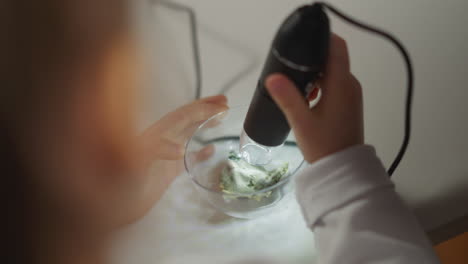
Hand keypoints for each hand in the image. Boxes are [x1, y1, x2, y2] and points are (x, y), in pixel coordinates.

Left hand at [120, 95, 227, 223]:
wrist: (110, 210)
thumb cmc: (119, 186)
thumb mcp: (132, 165)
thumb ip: (153, 152)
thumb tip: (180, 148)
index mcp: (155, 135)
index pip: (182, 116)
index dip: (201, 108)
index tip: (221, 105)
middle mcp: (161, 141)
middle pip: (186, 120)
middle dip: (204, 109)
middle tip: (225, 102)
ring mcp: (164, 156)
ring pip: (188, 135)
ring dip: (204, 125)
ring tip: (221, 118)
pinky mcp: (166, 172)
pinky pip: (188, 158)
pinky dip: (201, 151)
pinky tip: (211, 150)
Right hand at [266, 34, 362, 162]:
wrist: (342, 170)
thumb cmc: (324, 146)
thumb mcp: (301, 121)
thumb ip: (287, 97)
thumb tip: (273, 77)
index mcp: (341, 84)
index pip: (336, 47)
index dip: (320, 39)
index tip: (302, 45)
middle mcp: (350, 85)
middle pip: (332, 58)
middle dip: (312, 59)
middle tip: (290, 68)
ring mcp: (351, 94)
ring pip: (333, 72)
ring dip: (315, 74)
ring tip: (295, 85)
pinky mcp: (349, 104)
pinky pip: (335, 84)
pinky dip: (321, 85)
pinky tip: (307, 97)